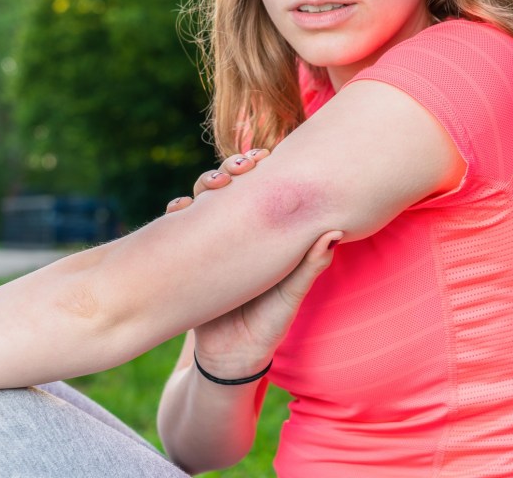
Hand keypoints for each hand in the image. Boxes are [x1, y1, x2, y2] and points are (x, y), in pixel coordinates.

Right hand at [164, 148, 340, 379]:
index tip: (266, 156)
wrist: (229, 356)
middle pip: (232, 184)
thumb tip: (336, 232)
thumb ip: (309, 266)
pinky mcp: (186, 254)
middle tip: (240, 167)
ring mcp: (211, 239)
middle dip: (232, 167)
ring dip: (205, 183)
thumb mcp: (290, 295)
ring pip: (204, 198)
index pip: (264, 189)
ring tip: (212, 184)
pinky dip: (177, 211)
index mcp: (266, 233)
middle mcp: (238, 230)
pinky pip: (177, 225)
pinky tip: (179, 209)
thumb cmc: (268, 322)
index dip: (263, 168)